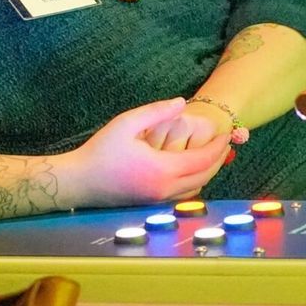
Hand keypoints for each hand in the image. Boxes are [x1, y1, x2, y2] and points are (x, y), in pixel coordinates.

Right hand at [59, 98, 231, 208]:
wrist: (78, 181)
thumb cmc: (99, 151)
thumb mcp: (126, 123)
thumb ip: (156, 111)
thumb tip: (182, 102)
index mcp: (162, 169)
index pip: (203, 159)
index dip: (218, 146)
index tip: (227, 133)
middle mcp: (165, 188)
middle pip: (205, 176)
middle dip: (219, 160)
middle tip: (225, 144)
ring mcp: (159, 199)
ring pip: (197, 188)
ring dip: (208, 172)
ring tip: (212, 155)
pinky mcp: (152, 203)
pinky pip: (184, 194)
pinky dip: (195, 181)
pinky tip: (190, 169)